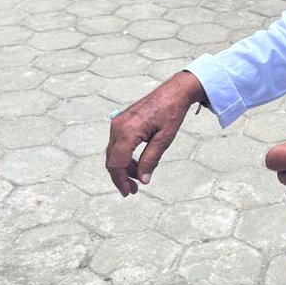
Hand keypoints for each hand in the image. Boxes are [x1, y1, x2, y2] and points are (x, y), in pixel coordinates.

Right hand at [106, 71, 205, 195]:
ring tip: (139, 177)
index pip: (116, 163)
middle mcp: (118, 126)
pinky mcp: (121, 122)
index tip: (129, 192)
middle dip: (121, 177)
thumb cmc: (171, 112)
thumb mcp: (164, 139)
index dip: (121, 180)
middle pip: (112, 159)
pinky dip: (125, 156)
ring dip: (124, 167)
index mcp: (127, 131)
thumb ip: (151, 159)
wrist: (173, 92)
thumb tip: (143, 180)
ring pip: (114, 153)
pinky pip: (118, 144)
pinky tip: (137, 164)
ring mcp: (118, 123)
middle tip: (134, 190)